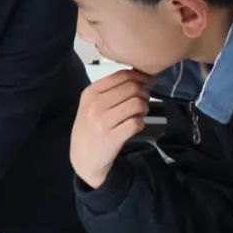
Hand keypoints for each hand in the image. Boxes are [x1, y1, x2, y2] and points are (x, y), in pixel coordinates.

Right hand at [71, 69, 153, 188]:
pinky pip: (137, 122)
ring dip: (144, 108)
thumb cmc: (91, 127)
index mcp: (91, 92)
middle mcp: (95, 104)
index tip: (149, 81)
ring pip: (137, 103)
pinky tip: (135, 126)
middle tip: (143, 101)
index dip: (141, 75)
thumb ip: (111, 90)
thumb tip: (140, 76)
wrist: (83, 157)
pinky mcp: (113, 137)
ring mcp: (103, 121)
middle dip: (144, 93)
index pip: (122, 75)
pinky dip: (141, 123)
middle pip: (132, 88)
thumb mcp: (91, 104)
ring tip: (139, 114)